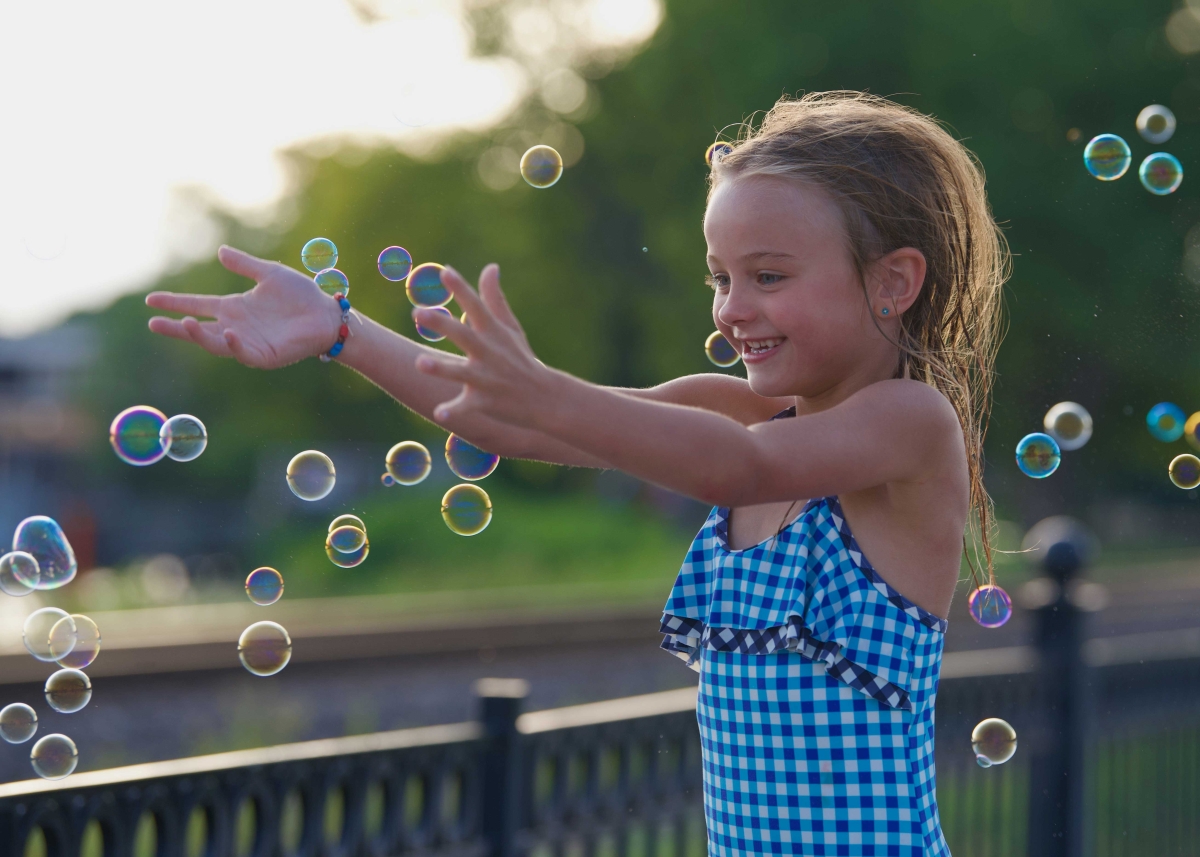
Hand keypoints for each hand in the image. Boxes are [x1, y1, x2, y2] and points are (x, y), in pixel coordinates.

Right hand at [145, 246, 340, 368]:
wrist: (327, 315)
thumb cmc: (302, 295)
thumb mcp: (270, 274)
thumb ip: (245, 265)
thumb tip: (220, 251)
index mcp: (235, 308)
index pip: (197, 305)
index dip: (174, 302)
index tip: (150, 299)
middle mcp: (236, 327)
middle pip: (199, 329)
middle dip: (176, 327)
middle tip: (153, 322)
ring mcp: (248, 343)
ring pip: (216, 343)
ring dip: (199, 335)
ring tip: (184, 323)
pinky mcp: (264, 356)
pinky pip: (243, 353)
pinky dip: (234, 345)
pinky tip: (229, 332)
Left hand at [413, 264, 559, 428]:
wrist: (544, 398)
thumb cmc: (521, 359)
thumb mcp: (510, 328)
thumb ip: (495, 298)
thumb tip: (491, 266)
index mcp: (493, 333)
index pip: (476, 306)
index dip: (461, 289)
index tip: (445, 271)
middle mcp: (489, 353)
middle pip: (463, 335)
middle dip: (441, 324)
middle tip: (417, 312)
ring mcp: (487, 378)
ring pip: (461, 372)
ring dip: (441, 368)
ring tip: (419, 362)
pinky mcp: (485, 402)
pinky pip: (466, 407)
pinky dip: (454, 410)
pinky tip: (439, 413)